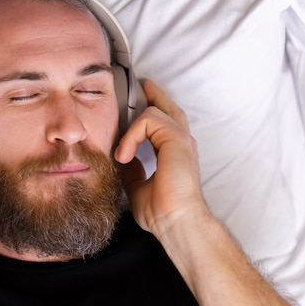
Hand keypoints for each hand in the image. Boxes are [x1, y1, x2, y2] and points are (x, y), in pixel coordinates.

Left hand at [114, 80, 207, 237]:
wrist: (176, 221)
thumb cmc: (162, 212)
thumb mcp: (139, 186)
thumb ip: (133, 170)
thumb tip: (124, 160)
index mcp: (175, 153)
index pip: (166, 124)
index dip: (155, 111)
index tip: (142, 103)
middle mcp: (181, 143)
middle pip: (170, 108)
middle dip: (156, 95)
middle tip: (144, 84)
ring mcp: (181, 139)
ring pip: (153, 112)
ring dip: (131, 131)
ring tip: (122, 155)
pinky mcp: (176, 138)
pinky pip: (148, 120)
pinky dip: (132, 135)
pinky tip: (125, 154)